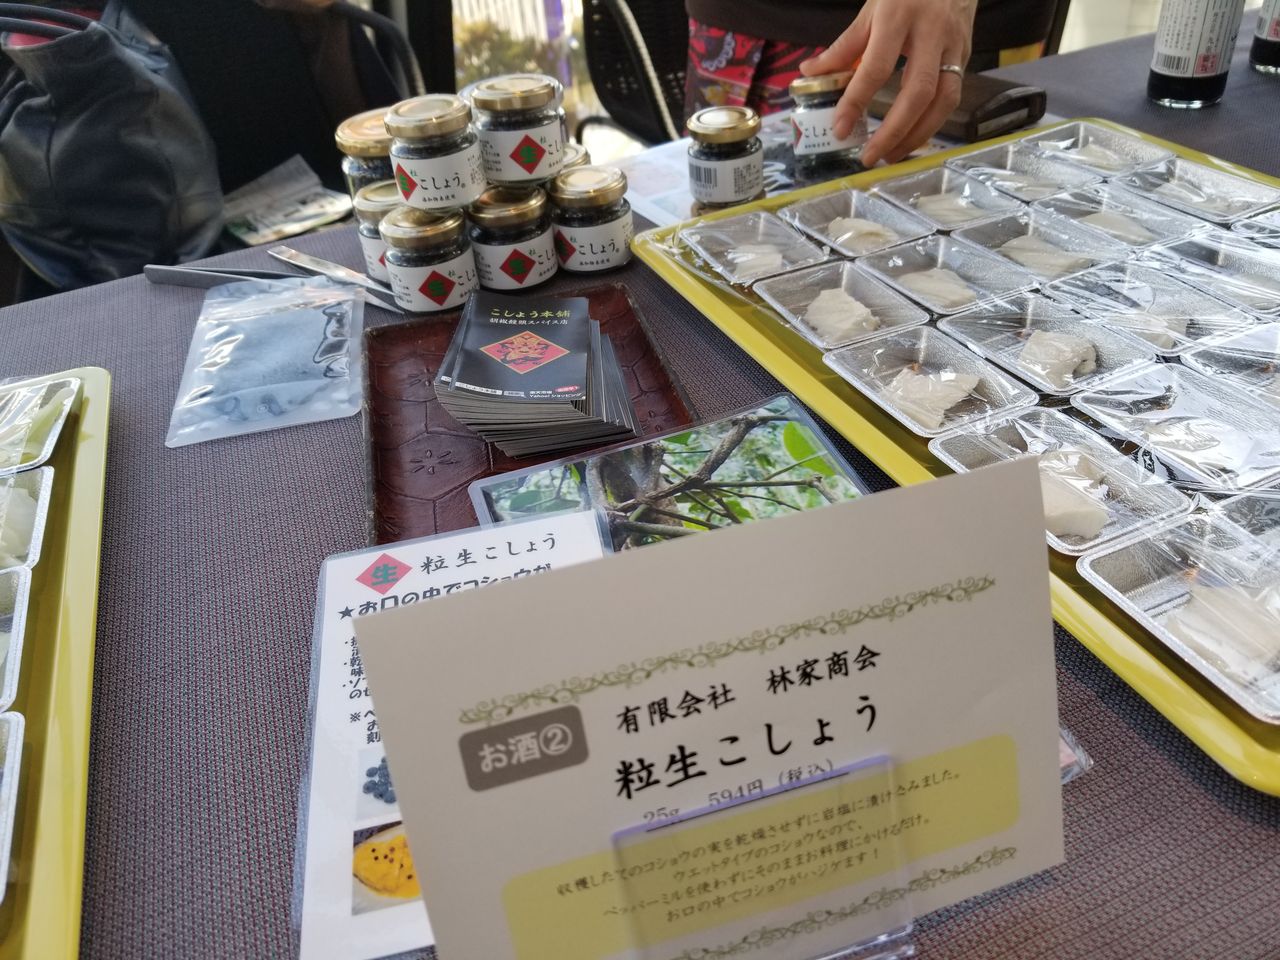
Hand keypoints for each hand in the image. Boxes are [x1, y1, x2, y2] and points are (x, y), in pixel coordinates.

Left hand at [799, 0, 976, 165]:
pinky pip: (952, 96)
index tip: (840, 128)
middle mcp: (931, 32)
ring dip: (918, 135)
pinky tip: (912, 137)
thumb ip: (845, 45)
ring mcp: (954, 44)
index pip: (876, 68)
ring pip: (944, 100)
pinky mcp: (966, 54)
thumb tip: (812, 72)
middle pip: (918, 92)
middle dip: (894, 131)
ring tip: (892, 155)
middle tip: (870, 155)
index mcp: (899, 17)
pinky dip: (932, 122)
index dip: (856, 101)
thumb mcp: (872, 9)